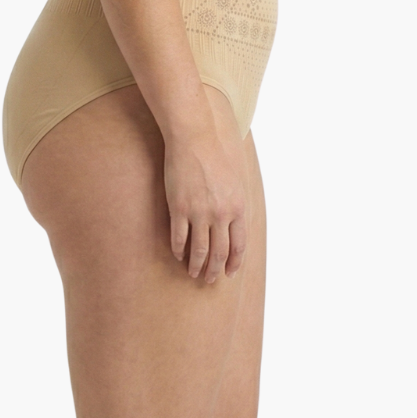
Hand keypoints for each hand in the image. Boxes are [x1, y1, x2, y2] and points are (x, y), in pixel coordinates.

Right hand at [163, 124, 247, 282]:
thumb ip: (237, 202)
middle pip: (219, 252)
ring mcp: (199, 212)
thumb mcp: (237, 179)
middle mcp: (221, 214)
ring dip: (196, 265)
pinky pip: (179, 237)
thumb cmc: (217, 153)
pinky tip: (178, 254)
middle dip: (214, 270)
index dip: (233, 262)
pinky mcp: (179, 207)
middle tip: (209, 280)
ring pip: (199, 250)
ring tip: (193, 273)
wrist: (196, 136)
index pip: (238, 246)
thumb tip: (236, 222)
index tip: (229, 273)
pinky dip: (178, 249)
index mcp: (238, 208)